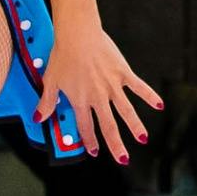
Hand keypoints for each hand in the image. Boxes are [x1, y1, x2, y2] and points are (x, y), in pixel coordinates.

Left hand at [43, 17, 162, 161]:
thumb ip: (46, 102)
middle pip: (109, 126)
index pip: (86, 126)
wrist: (77, 35)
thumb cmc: (62, 56)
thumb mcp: (51, 81)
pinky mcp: (123, 73)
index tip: (93, 152)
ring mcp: (113, 86)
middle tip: (123, 159)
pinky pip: (139, 87)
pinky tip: (159, 106)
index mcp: (81, 100)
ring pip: (126, 111)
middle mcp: (99, 97)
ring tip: (143, 139)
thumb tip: (37, 118)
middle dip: (116, 145)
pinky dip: (149, 96)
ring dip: (135, 126)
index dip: (89, 140)